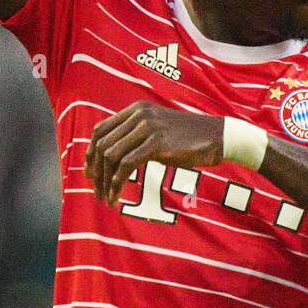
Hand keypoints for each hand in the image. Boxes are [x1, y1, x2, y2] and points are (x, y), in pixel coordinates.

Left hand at [85, 102, 223, 206]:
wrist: (217, 136)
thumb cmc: (188, 137)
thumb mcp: (158, 129)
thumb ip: (136, 135)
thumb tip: (112, 156)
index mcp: (136, 110)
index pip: (101, 129)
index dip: (90, 153)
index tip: (90, 172)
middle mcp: (138, 115)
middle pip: (102, 144)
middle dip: (95, 171)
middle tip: (97, 191)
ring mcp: (147, 128)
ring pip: (111, 156)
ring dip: (104, 181)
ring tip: (106, 197)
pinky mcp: (156, 143)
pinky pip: (126, 166)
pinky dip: (116, 183)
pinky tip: (116, 196)